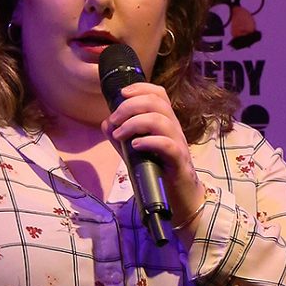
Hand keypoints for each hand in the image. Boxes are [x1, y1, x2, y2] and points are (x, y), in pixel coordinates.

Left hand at [101, 82, 205, 227]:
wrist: (179, 197)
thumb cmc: (158, 172)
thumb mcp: (134, 152)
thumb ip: (121, 138)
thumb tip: (106, 123)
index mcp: (165, 122)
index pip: (159, 94)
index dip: (141, 88)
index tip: (122, 93)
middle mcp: (174, 128)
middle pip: (157, 103)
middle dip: (130, 106)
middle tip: (114, 120)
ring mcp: (178, 144)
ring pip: (161, 120)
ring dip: (135, 123)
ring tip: (120, 135)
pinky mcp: (179, 161)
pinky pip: (168, 145)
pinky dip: (149, 142)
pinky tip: (134, 146)